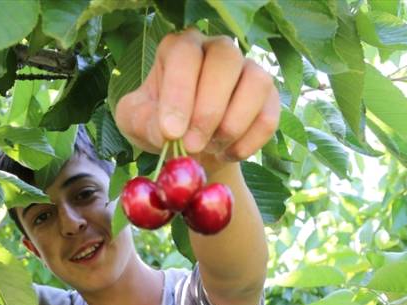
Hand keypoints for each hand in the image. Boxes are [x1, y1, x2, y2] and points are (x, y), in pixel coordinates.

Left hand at [115, 29, 279, 168]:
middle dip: (208, 111)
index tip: (171, 132)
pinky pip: (269, 116)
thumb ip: (143, 122)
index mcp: (180, 48)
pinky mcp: (269, 96)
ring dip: (232, 125)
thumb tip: (168, 132)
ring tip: (210, 148)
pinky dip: (249, 142)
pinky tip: (227, 154)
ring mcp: (248, 69)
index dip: (179, 94)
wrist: (192, 146)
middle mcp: (217, 48)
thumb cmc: (161, 125)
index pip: (184, 56)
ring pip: (256, 84)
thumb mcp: (137, 123)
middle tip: (191, 147)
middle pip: (225, 60)